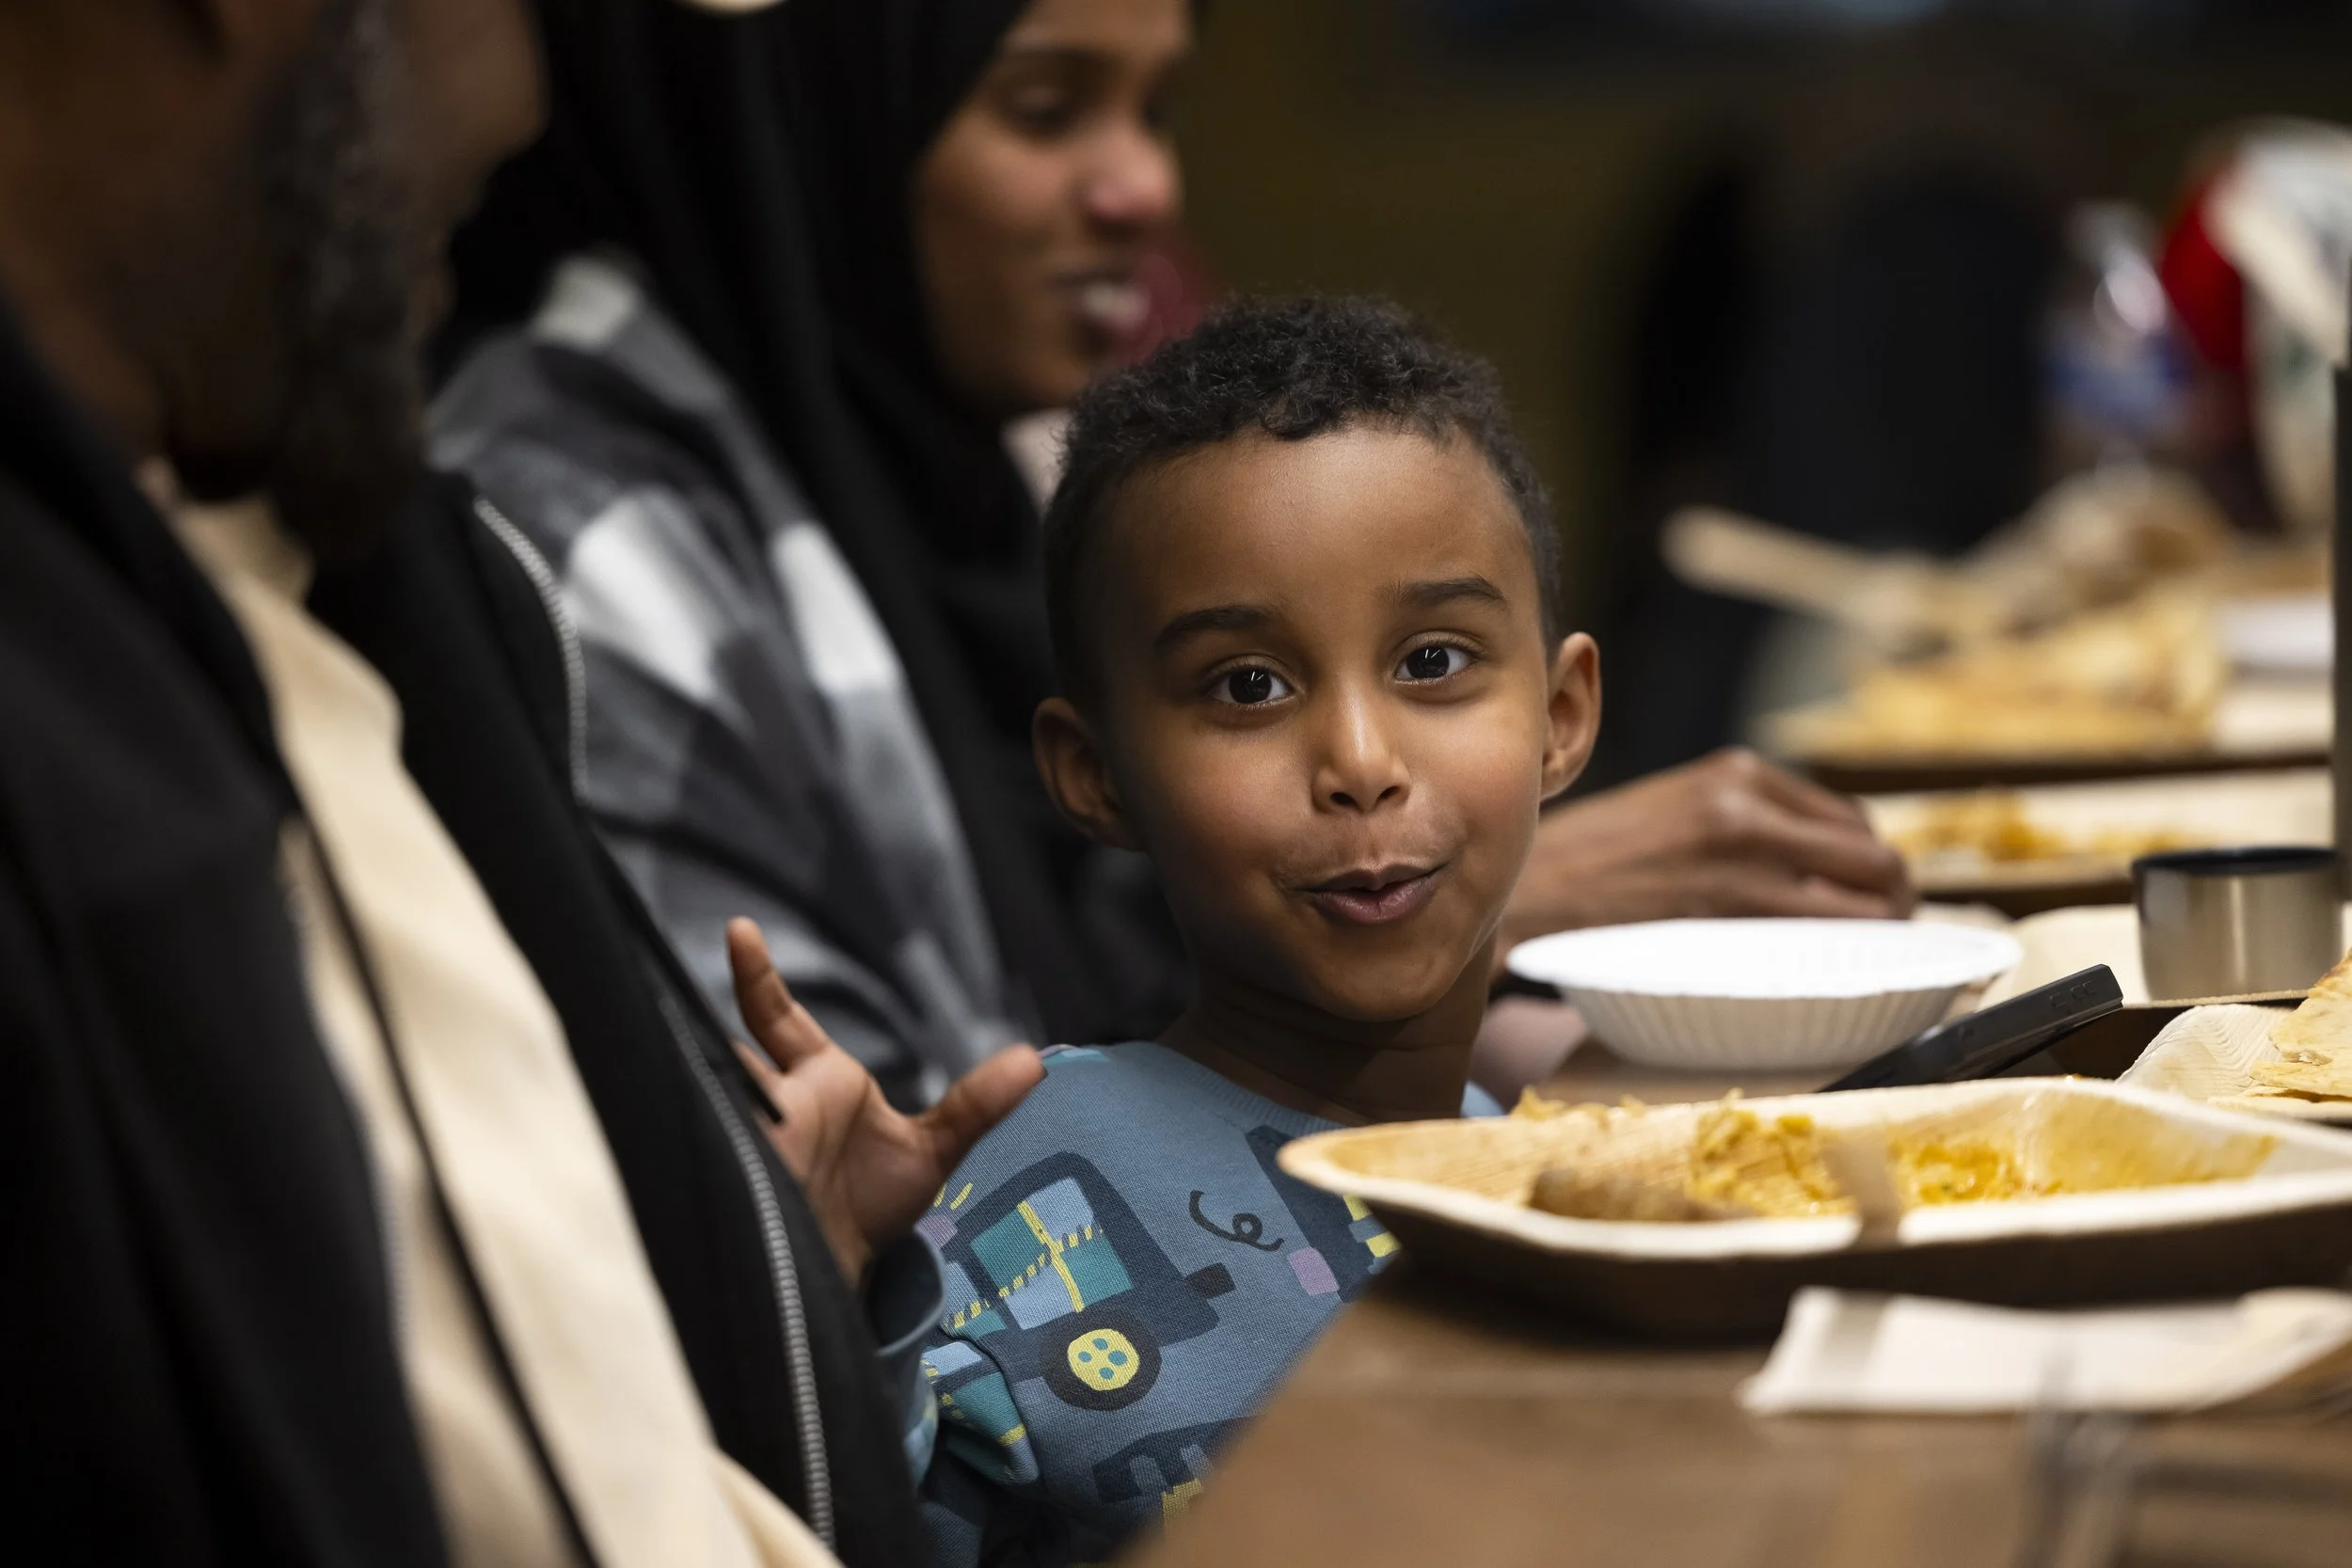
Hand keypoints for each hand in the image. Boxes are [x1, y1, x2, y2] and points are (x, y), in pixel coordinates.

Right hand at [725, 918, 1043, 1286]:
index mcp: (819, 1080)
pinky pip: (710, 1140)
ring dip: (717, 1088)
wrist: (845, 1275)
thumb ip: (978, 1105)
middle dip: (718, 1039)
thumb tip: (1035, 1061)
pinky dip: (703, 1130)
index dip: (757, 975)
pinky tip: (706, 1129)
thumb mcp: (931, 1153)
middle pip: (735, 1048)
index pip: (777, 1016)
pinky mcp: (735, 1176)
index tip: (740, 928)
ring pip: (717, 1087)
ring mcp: (752, 1136)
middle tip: (706, 1005)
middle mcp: (778, 1099)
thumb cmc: (871, 1208)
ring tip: (714, 1086)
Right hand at [1501, 749, 1913, 946]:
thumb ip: (1736, 820)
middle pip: (1874, 860)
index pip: (1849, 820)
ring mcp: (1743, 861)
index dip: (1870, 868)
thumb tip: (1811, 861)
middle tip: (1884, 941)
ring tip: (1863, 967)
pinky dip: (1843, 962)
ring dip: (1878, 941)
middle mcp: (1749, 807)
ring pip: (1865, 906)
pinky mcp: (1729, 915)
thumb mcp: (1668, 809)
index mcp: (1736, 774)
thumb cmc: (1590, 864)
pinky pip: (1824, 943)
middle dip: (1892, 904)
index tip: (1868, 900)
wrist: (1524, 892)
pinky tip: (1827, 978)